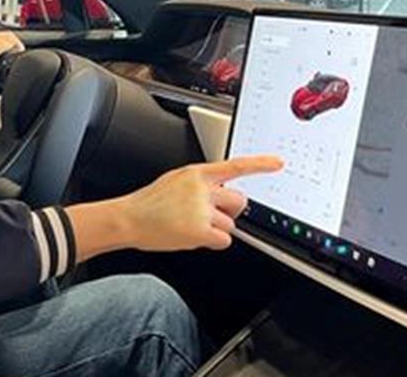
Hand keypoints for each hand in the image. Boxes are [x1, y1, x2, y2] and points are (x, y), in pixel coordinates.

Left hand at [0, 32, 24, 99]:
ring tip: (8, 64)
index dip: (18, 44)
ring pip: (0, 47)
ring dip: (6, 54)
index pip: (8, 34)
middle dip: (13, 48)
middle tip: (16, 59)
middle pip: (4, 39)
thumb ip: (2, 46)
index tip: (20, 53)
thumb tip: (14, 42)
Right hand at [65, 155, 283, 261]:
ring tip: (190, 226)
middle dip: (230, 211)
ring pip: (230, 224)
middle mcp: (201, 189)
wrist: (128, 219)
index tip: (278, 163)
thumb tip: (219, 194)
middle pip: (239, 202)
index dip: (260, 164)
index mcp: (196, 173)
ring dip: (215, 229)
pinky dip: (213, 243)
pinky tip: (193, 237)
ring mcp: (201, 210)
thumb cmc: (148, 204)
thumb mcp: (174, 181)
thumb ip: (199, 184)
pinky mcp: (200, 230)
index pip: (234, 166)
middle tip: (211, 216)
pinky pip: (224, 240)